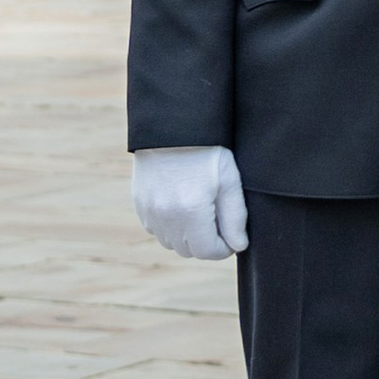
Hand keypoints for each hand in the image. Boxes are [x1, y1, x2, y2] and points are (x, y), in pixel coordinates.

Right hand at [131, 146, 248, 260]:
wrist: (173, 127)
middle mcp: (167, 216)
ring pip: (172, 243)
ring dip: (187, 237)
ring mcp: (150, 212)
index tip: (233, 236)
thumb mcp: (229, 180)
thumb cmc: (207, 150)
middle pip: (190, 251)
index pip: (209, 251)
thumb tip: (239, 245)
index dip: (225, 247)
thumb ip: (235, 217)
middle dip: (207, 242)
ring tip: (200, 211)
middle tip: (218, 221)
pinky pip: (156, 229)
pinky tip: (181, 205)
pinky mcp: (140, 204)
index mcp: (192, 211)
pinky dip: (170, 226)